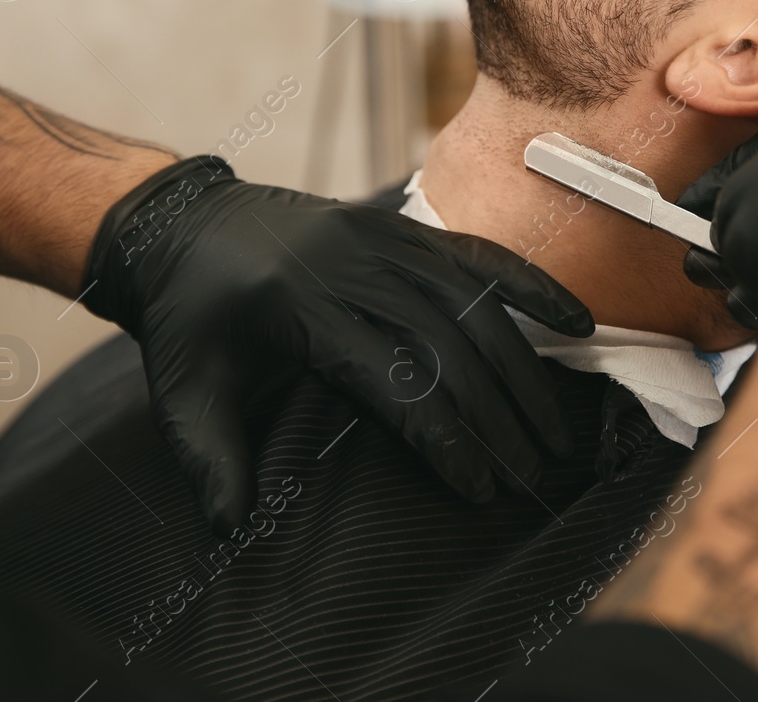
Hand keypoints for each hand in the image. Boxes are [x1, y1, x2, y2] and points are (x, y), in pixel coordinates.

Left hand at [83, 157, 593, 535]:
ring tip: (551, 432)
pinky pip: (480, 255)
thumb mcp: (183, 395)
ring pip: (474, 303)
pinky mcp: (403, 228)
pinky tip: (576, 322)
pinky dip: (531, 287)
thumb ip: (210, 463)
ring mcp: (384, 239)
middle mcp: (352, 265)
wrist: (182, 225)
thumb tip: (231, 532)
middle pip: (449, 344)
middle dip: (497, 415)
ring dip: (522, 369)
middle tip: (531, 474)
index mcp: (300, 307)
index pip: (395, 379)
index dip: (445, 436)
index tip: (479, 486)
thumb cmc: (188, 319)